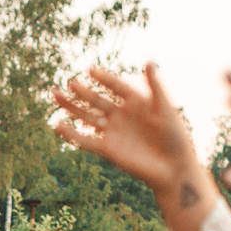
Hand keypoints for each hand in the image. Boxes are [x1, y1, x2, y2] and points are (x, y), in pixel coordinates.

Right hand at [50, 63, 199, 193]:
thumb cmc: (176, 138)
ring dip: (71, 107)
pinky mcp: (107, 149)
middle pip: (97, 99)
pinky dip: (71, 134)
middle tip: (69, 83)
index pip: (115, 86)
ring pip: (87, 116)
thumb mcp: (165, 109)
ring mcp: (113, 132)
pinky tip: (57, 126)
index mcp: (136, 102)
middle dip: (82, 91)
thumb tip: (148, 61)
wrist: (173, 169)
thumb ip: (155, 86)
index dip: (103, 78)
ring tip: (55, 95)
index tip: (90, 71)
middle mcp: (121, 115)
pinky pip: (85, 140)